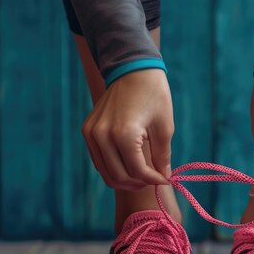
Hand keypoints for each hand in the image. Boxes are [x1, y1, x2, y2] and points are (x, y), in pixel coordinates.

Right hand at [81, 69, 172, 189]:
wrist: (132, 69)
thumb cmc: (153, 95)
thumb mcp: (164, 127)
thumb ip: (162, 156)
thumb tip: (163, 178)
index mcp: (123, 134)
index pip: (137, 171)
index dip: (154, 180)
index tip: (165, 180)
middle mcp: (102, 135)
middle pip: (119, 176)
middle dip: (139, 183)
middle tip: (154, 180)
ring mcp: (91, 133)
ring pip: (106, 173)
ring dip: (125, 180)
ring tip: (142, 177)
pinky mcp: (87, 131)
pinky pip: (99, 160)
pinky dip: (113, 168)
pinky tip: (129, 166)